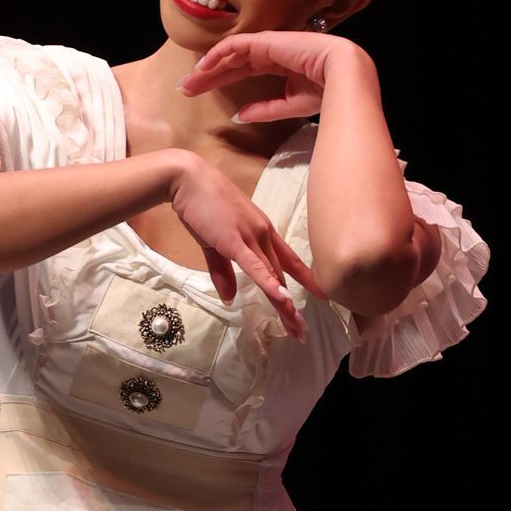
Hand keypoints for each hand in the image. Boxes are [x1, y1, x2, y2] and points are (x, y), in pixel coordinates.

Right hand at [167, 152, 325, 333]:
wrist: (188, 179)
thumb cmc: (201, 205)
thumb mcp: (213, 242)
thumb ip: (222, 271)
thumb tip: (230, 298)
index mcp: (262, 233)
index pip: (288, 261)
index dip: (305, 280)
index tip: (322, 296)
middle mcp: (264, 235)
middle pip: (282, 276)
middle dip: (291, 306)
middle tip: (301, 332)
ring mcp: (252, 237)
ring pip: (273, 276)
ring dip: (283, 304)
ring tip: (295, 327)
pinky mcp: (235, 240)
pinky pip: (255, 266)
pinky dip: (269, 283)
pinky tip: (282, 298)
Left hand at [178, 31, 369, 122]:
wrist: (345, 77)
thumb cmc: (326, 92)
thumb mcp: (289, 105)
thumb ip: (265, 109)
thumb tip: (240, 116)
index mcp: (279, 64)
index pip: (242, 70)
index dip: (220, 80)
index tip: (199, 94)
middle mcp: (271, 52)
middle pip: (231, 62)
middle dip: (207, 75)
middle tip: (185, 89)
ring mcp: (268, 43)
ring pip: (229, 53)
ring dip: (208, 66)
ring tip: (188, 81)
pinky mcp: (266, 40)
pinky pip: (236, 45)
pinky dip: (218, 54)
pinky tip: (203, 67)